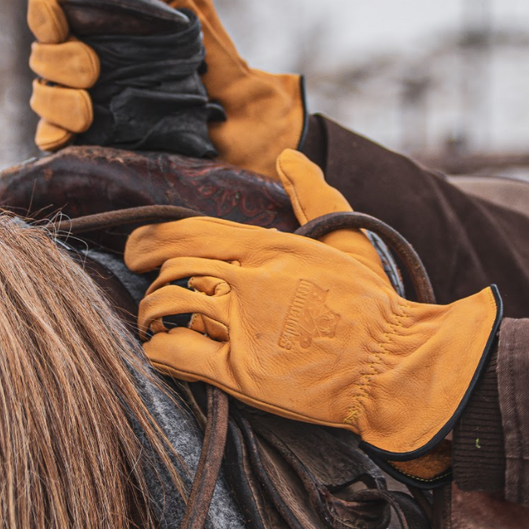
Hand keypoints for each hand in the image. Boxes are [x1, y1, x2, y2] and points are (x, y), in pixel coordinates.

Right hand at [27, 0, 304, 178]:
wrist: (244, 124)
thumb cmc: (221, 62)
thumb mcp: (191, 6)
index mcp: (102, 28)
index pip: (48, 9)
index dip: (43, 13)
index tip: (61, 22)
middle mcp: (87, 66)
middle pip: (41, 55)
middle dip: (59, 60)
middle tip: (95, 70)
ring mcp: (87, 108)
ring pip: (41, 96)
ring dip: (57, 99)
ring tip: (89, 108)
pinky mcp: (93, 148)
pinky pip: (49, 140)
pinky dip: (54, 133)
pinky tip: (75, 131)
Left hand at [124, 151, 501, 457]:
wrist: (394, 367)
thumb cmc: (374, 306)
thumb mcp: (347, 240)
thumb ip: (314, 195)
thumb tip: (292, 156)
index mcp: (272, 247)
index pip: (191, 231)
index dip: (153, 237)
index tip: (137, 246)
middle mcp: (251, 280)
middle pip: (172, 263)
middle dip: (143, 266)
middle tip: (135, 275)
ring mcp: (243, 326)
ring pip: (168, 306)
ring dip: (151, 313)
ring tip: (153, 321)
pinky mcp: (241, 373)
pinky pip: (176, 353)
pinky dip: (159, 351)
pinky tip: (162, 351)